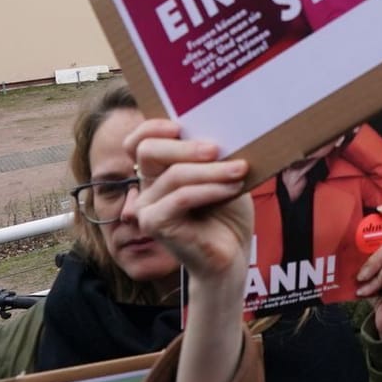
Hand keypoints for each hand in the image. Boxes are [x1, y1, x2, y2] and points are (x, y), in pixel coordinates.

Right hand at [125, 119, 250, 284]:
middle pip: (149, 151)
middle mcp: (147, 188)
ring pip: (174, 175)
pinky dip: (209, 189)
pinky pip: (180, 198)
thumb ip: (214, 157)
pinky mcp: (154, 224)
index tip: (181, 126)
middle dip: (185, 146)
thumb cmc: (228, 216)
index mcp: (159, 172)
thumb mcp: (224, 177)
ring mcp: (147, 207)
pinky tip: (232, 187)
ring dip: (211, 170)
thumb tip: (226, 129)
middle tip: (217, 149)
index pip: (140, 141)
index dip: (153, 127)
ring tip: (240, 170)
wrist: (232, 256)